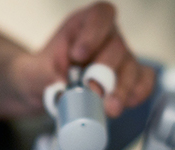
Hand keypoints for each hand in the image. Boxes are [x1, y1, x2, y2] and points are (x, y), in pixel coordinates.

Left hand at [14, 2, 155, 117]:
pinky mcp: (128, 78)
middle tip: (92, 89)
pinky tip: (126, 105)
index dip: (93, 33)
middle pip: (117, 46)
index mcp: (84, 24)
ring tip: (109, 107)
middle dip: (104, 70)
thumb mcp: (31, 71)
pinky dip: (137, 93)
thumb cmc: (40, 74)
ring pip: (131, 66)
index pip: (100, 15)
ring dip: (122, 88)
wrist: (43, 91)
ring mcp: (121, 58)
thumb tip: (62, 87)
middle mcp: (107, 37)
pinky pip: (143, 81)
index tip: (78, 55)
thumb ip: (43, 75)